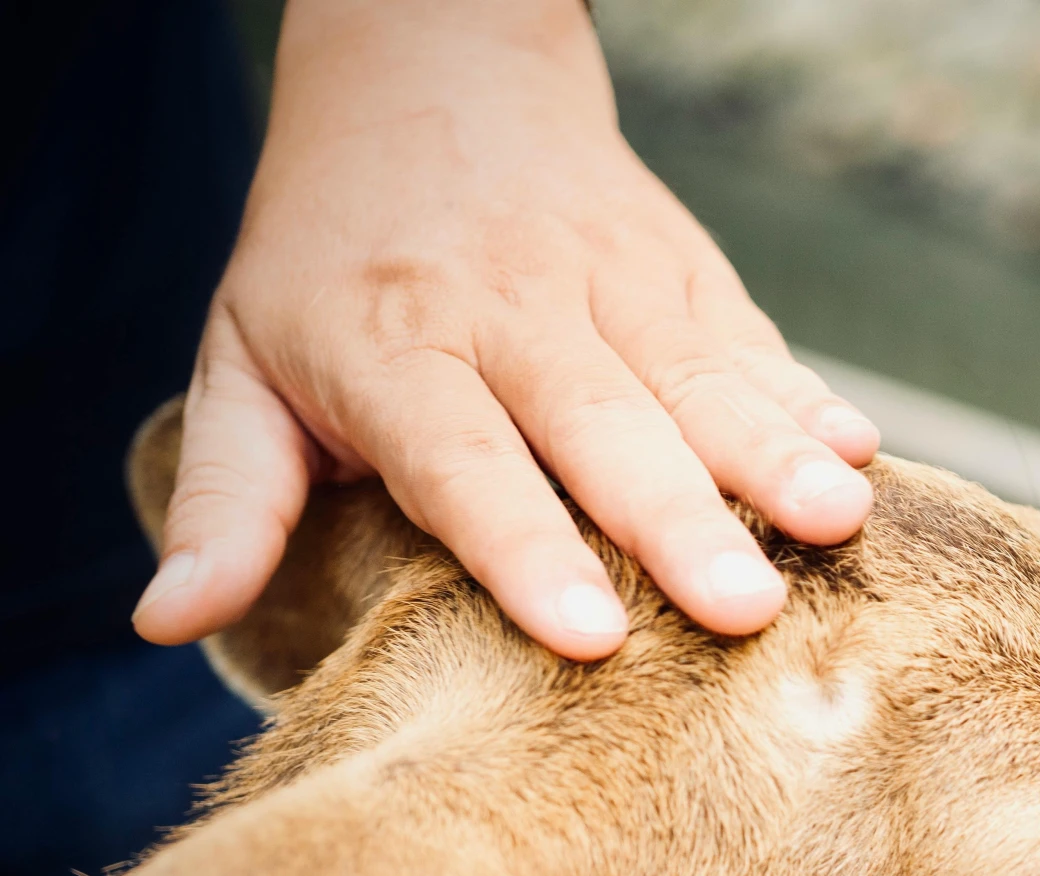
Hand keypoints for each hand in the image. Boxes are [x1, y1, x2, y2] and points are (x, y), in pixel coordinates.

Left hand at [134, 0, 876, 660]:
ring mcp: (608, 284)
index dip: (525, 548)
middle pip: (604, 429)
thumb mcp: (243, 361)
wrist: (430, 67)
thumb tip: (171, 622)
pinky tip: (858, 451)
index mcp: (393, 349)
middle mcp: (508, 313)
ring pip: (699, 379)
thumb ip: (230, 498)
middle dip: (680, 522)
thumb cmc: (330, 256)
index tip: (587, 636)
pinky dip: (807, 395)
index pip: (464, 461)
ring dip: (774, 454)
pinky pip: (751, 340)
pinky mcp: (682, 271)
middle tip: (745, 612)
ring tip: (837, 520)